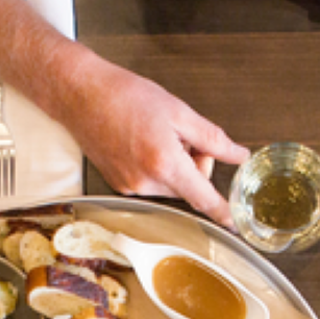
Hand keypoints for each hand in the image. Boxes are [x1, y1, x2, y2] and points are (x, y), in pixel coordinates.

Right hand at [64, 59, 248, 224]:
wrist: (81, 95)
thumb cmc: (125, 96)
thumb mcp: (179, 111)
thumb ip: (213, 139)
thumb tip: (238, 155)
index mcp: (164, 163)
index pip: (202, 196)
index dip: (221, 210)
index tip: (234, 222)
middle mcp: (145, 181)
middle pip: (188, 186)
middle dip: (194, 164)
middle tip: (181, 134)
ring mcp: (130, 186)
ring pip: (170, 184)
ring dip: (173, 165)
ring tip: (154, 134)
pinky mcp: (119, 185)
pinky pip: (151, 182)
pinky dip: (155, 166)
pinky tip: (141, 141)